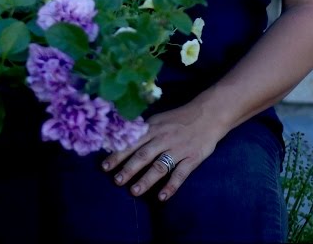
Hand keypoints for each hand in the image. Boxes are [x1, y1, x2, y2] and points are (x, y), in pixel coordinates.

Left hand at [100, 101, 230, 200]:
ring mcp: (178, 149)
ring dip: (146, 180)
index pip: (131, 143)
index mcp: (152, 129)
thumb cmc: (179, 119)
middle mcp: (163, 139)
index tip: (105, 167)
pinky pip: (180, 174)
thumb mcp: (158, 120)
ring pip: (159, 166)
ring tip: (134, 191)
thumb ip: (142, 131)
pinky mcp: (192, 158)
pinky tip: (162, 197)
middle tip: (117, 181)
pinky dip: (171, 186)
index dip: (117, 155)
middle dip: (128, 169)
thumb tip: (121, 141)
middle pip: (143, 155)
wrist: (208, 115)